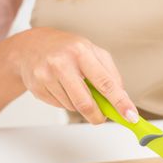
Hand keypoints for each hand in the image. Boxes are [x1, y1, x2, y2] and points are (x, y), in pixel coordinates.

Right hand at [9, 27, 137, 123]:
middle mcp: (62, 62)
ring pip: (72, 106)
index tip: (130, 116)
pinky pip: (59, 106)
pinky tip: (61, 87)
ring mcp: (46, 75)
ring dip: (80, 105)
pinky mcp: (36, 87)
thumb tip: (123, 98)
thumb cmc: (67, 49)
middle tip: (102, 117)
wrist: (31, 46)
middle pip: (85, 102)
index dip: (120, 102)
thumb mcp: (92, 52)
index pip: (105, 83)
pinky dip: (66, 102)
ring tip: (75, 88)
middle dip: (97, 115)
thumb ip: (110, 74)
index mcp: (81, 52)